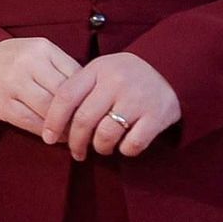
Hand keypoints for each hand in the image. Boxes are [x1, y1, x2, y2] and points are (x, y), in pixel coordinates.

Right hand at [0, 36, 83, 139]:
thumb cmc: (8, 61)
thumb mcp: (34, 53)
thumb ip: (58, 68)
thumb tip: (88, 95)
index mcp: (42, 48)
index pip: (76, 74)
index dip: (88, 95)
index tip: (94, 110)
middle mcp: (29, 63)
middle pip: (65, 94)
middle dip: (78, 114)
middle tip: (88, 128)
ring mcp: (14, 83)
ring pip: (50, 110)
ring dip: (64, 126)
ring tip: (72, 135)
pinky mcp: (1, 104)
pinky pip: (31, 122)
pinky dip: (46, 132)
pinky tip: (54, 138)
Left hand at [39, 52, 181, 159]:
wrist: (173, 69)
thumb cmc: (127, 75)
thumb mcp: (102, 70)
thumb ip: (80, 88)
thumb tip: (54, 122)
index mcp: (98, 69)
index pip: (65, 96)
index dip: (53, 121)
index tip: (48, 138)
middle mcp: (116, 82)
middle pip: (83, 120)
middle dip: (75, 142)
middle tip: (76, 152)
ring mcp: (138, 98)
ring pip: (105, 136)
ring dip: (99, 148)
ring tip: (101, 147)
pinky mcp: (157, 116)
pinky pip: (132, 144)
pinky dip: (125, 150)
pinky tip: (125, 144)